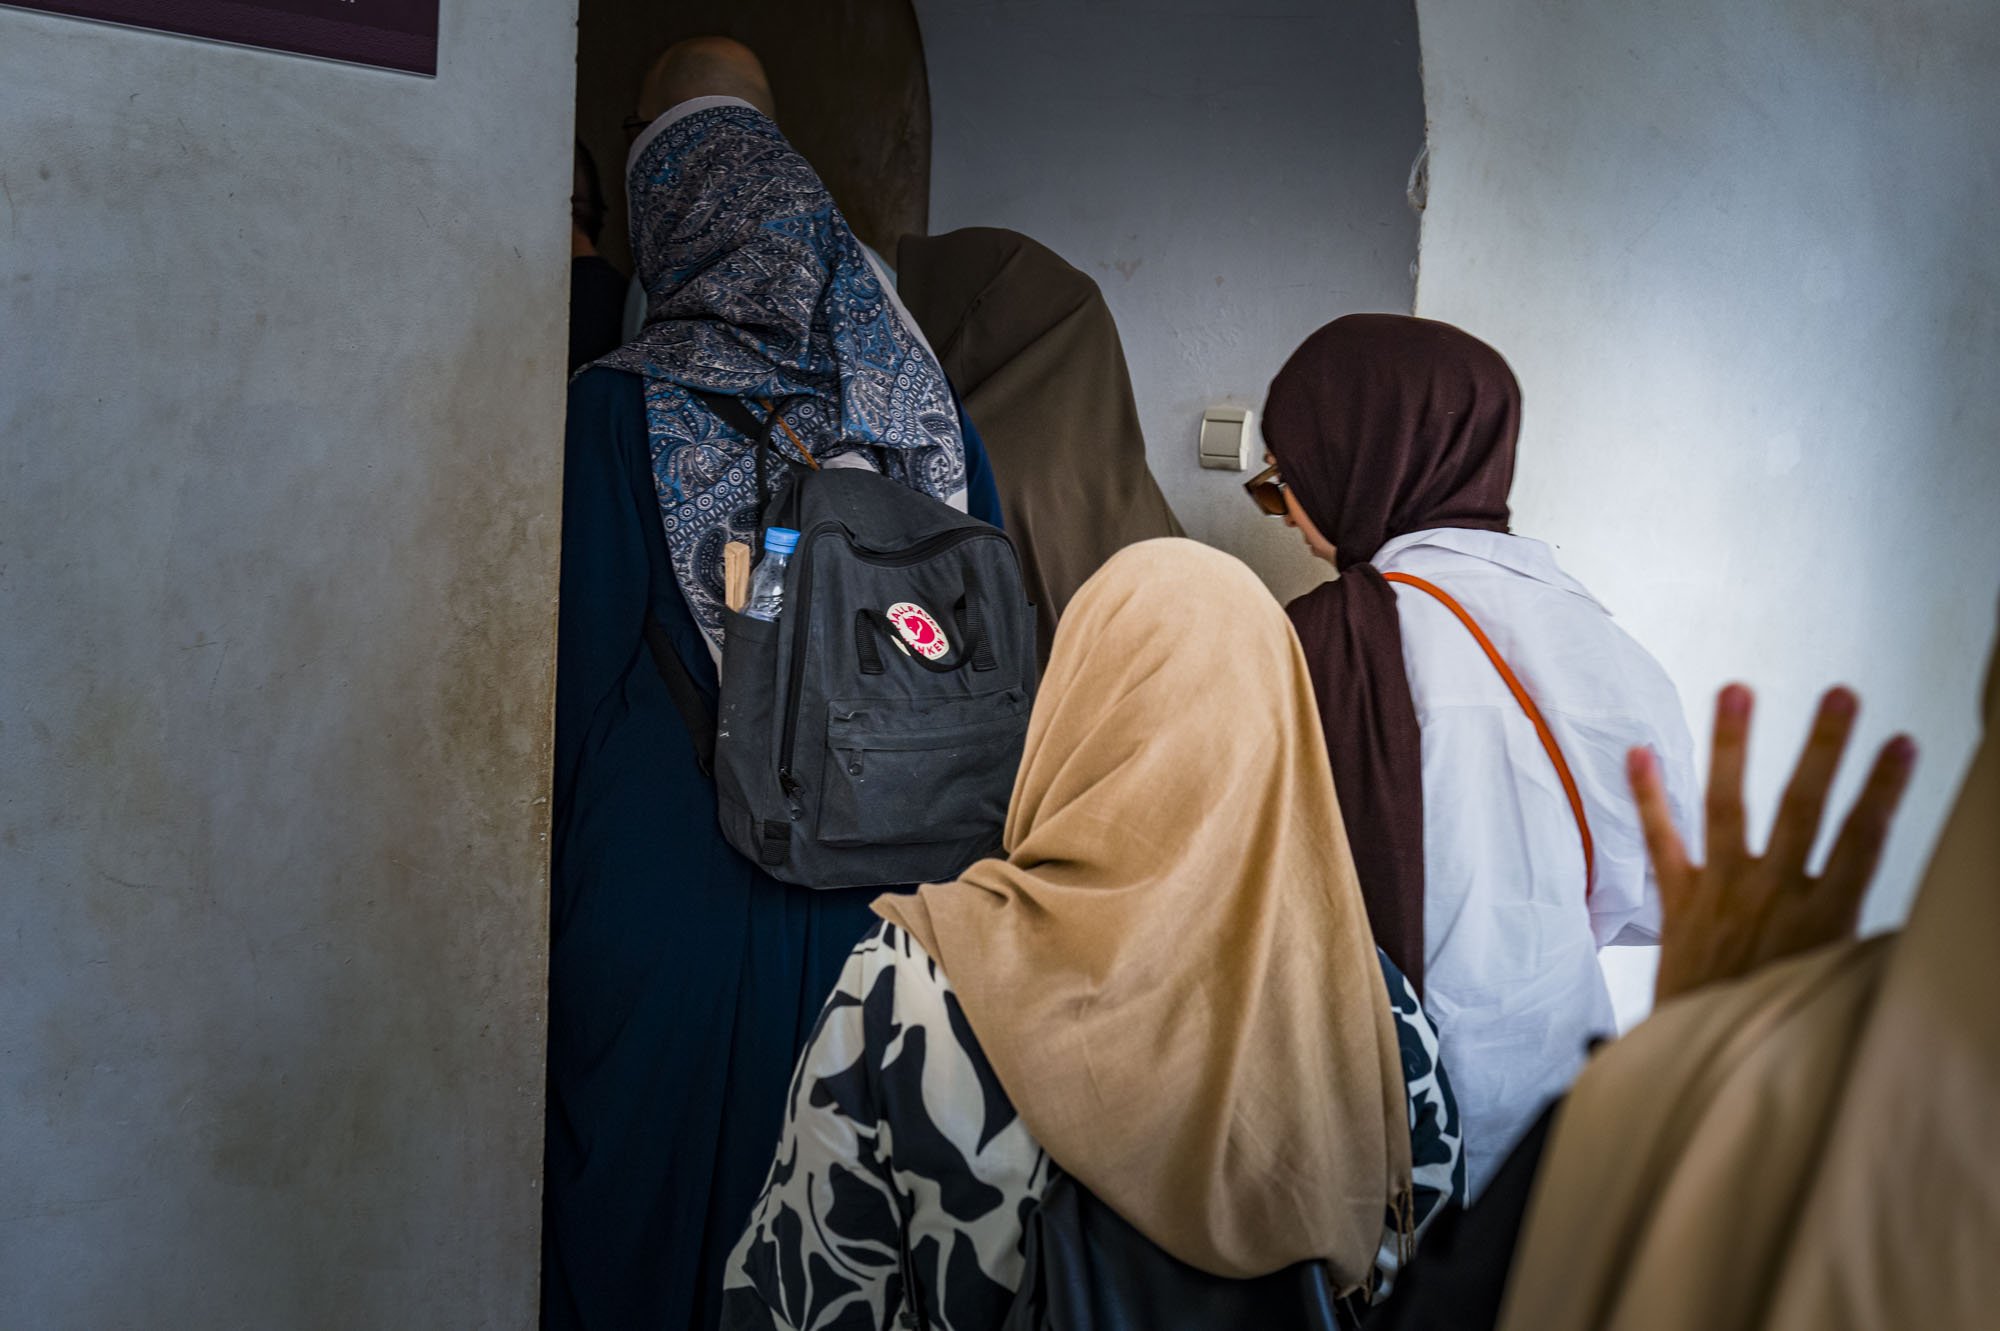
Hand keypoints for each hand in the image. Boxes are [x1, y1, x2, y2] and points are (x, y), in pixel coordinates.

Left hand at [1630, 684, 1916, 1004]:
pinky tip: (1636, 750)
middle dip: (1824, 748)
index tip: (1904, 740)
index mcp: (1826, 918)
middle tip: (1841, 692)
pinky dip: (1648, 797)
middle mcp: (1773, 896)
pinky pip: (1661, 842)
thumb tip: (1898, 913)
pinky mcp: (1678, 904)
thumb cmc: (1785, 1026)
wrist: (1710, 1066)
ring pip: (1728, 807)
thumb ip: (1858, 938)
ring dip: (1733, 745)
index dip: (1884, 790)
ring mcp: (1721, 894)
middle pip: (1803, 809)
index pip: (1863, 840)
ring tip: (1737, 687)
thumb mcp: (1840, 982)